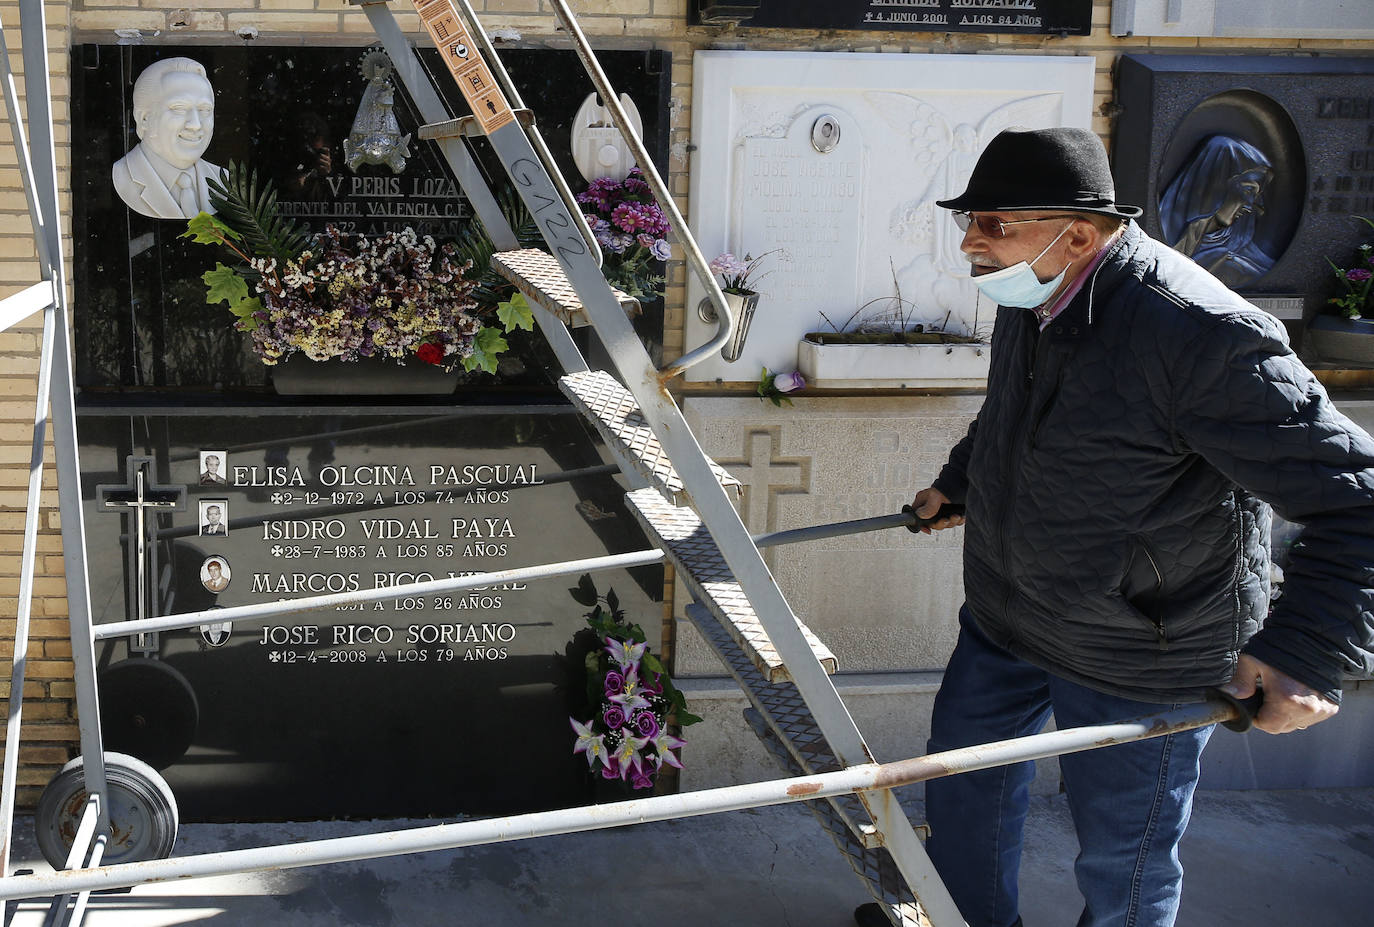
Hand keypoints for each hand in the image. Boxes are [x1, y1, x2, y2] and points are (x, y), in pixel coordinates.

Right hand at [911, 486, 964, 534]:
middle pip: (932, 525)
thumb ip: (927, 507)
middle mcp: (931, 510)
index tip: (928, 530)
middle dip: (940, 524)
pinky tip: (961, 516)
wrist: (960, 485)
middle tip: (946, 520)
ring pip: (944, 525)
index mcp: (923, 504)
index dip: (922, 526)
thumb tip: (919, 515)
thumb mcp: (933, 496)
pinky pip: (954, 523)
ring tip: (956, 516)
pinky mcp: (951, 514)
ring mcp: (942, 513)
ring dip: (951, 522)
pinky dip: (958, 521)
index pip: (918, 518)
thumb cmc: (944, 488)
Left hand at [1220, 653, 1337, 734]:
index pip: (1267, 725)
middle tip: (1268, 696)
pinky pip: (1310, 717)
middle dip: (1271, 716)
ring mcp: (1321, 709)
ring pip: (1296, 724)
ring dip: (1287, 714)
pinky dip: (1302, 710)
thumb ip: (1240, 682)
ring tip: (1284, 692)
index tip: (1255, 705)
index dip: (1257, 717)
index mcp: (1286, 699)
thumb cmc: (1282, 646)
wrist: (1315, 637)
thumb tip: (1228, 696)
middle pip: (1282, 727)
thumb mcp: (1253, 660)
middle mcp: (1306, 708)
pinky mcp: (1331, 707)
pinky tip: (1298, 693)